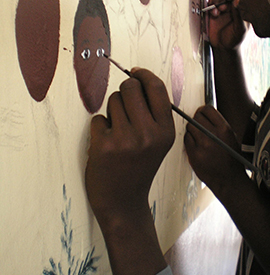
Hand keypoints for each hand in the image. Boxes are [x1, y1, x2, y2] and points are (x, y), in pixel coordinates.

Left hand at [85, 68, 174, 229]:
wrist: (123, 202)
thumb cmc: (140, 167)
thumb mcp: (159, 141)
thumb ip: (154, 113)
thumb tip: (138, 78)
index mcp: (166, 131)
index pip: (157, 88)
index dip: (144, 75)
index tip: (135, 72)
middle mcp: (149, 134)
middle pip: (131, 88)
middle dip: (124, 93)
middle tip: (123, 109)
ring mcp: (126, 139)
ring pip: (112, 100)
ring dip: (111, 112)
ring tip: (117, 133)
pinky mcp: (104, 145)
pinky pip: (97, 118)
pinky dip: (99, 128)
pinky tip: (106, 145)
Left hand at [184, 105, 246, 196]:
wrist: (229, 180)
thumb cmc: (231, 159)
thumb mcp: (231, 137)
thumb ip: (218, 125)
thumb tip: (203, 114)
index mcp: (224, 129)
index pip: (207, 109)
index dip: (202, 111)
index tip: (201, 114)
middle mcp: (213, 135)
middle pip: (196, 117)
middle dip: (196, 120)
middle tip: (198, 127)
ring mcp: (203, 145)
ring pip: (189, 127)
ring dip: (192, 131)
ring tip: (198, 138)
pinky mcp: (194, 154)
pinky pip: (186, 139)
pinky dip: (189, 141)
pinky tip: (196, 146)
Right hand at [206, 0, 246, 49]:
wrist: (222, 48)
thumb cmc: (234, 39)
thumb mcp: (241, 28)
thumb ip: (239, 15)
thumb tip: (237, 0)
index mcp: (242, 8)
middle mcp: (232, 6)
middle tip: (223, 6)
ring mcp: (222, 7)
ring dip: (217, 0)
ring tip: (218, 11)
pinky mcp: (213, 10)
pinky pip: (211, 1)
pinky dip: (211, 4)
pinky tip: (214, 13)